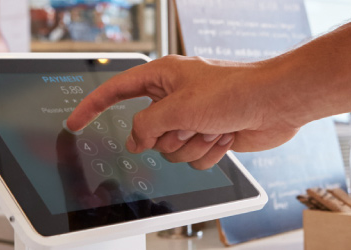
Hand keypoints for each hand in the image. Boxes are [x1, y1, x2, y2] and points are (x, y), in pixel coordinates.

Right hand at [65, 56, 308, 169]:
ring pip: (170, 150)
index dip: (92, 107)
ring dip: (193, 144)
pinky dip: (210, 151)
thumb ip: (146, 126)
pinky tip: (226, 135)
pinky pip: (193, 159)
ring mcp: (193, 119)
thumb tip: (135, 141)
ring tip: (214, 127)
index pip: (116, 91)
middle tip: (191, 124)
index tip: (75, 123)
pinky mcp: (209, 136)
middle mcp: (175, 97)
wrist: (276, 103)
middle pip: (147, 132)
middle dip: (169, 136)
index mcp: (163, 76)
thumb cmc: (235, 91)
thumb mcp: (178, 108)